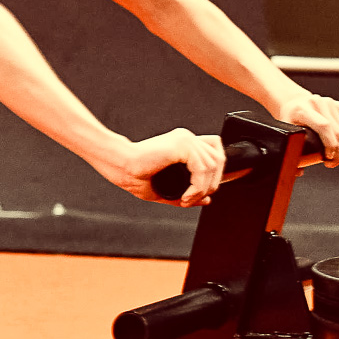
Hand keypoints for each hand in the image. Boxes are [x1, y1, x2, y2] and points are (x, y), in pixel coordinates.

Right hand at [107, 128, 225, 207]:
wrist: (119, 166)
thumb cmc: (134, 174)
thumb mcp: (167, 188)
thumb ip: (188, 192)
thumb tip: (207, 200)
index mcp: (183, 143)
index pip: (214, 151)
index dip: (216, 173)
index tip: (205, 192)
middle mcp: (186, 138)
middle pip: (219, 158)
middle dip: (212, 183)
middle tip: (193, 199)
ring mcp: (185, 139)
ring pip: (213, 165)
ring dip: (203, 188)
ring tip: (186, 199)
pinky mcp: (182, 145)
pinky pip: (202, 168)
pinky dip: (197, 187)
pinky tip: (184, 196)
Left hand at [273, 93, 338, 166]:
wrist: (295, 102)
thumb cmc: (289, 119)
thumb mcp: (284, 132)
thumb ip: (288, 151)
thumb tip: (298, 172)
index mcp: (303, 109)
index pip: (323, 126)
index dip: (330, 144)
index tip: (328, 158)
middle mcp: (318, 103)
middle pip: (337, 131)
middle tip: (333, 164)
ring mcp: (330, 103)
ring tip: (338, 160)